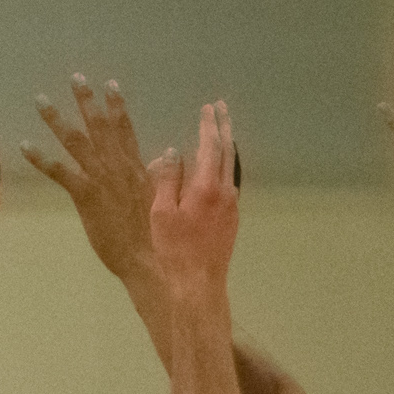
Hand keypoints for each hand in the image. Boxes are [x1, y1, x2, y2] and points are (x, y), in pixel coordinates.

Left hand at [22, 74, 153, 282]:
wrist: (146, 256)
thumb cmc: (154, 234)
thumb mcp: (159, 197)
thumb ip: (159, 173)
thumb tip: (167, 154)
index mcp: (135, 167)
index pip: (125, 129)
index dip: (117, 105)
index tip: (110, 84)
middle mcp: (117, 165)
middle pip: (100, 126)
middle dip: (86, 100)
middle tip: (75, 78)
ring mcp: (100, 178)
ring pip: (76, 141)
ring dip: (57, 119)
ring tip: (41, 100)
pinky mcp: (85, 194)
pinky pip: (60, 171)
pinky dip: (42, 158)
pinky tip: (26, 145)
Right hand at [148, 101, 238, 291]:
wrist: (198, 285)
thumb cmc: (174, 250)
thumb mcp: (162, 213)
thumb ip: (168, 179)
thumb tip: (174, 152)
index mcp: (206, 187)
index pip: (210, 146)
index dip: (208, 125)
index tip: (207, 108)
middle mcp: (225, 192)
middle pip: (228, 152)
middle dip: (224, 128)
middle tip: (222, 108)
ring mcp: (232, 206)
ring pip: (232, 168)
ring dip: (227, 146)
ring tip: (223, 130)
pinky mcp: (232, 220)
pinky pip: (231, 183)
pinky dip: (226, 166)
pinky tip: (220, 168)